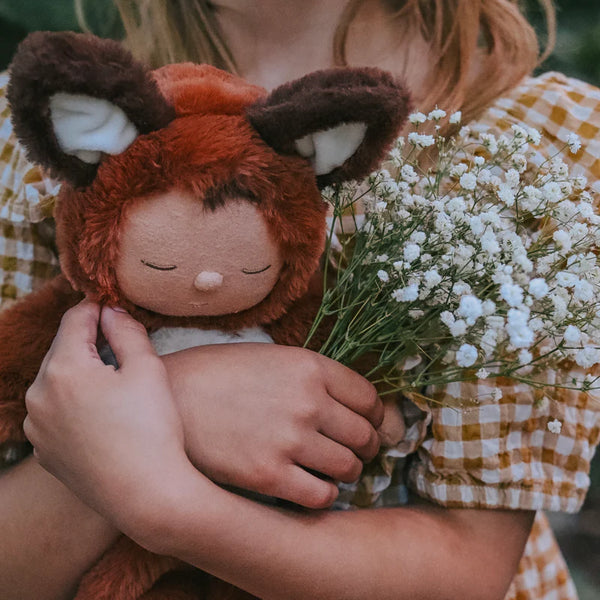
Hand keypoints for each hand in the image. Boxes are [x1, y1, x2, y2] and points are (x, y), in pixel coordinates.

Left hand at [23, 301, 196, 531]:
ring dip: (78, 372)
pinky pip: (53, 412)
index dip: (95, 307)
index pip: (74, 320)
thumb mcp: (147, 368)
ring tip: (112, 382)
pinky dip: (72, 403)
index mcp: (63, 369)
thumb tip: (109, 312)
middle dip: (87, 341)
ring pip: (55, 382)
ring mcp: (37, 427)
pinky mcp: (43, 452)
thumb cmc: (151, 429)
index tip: (111, 304)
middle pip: (62, 350)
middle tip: (118, 341)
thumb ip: (126, 331)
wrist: (146, 495)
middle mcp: (38, 396)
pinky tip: (101, 413)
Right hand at [162, 343, 382, 508]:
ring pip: (348, 468)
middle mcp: (307, 401)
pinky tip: (310, 486)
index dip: (375, 415)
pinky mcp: (269, 476)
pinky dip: (324, 494)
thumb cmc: (216, 374)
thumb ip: (311, 377)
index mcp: (310, 366)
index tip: (368, 424)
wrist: (168, 400)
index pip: (369, 398)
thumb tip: (349, 403)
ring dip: (347, 472)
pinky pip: (320, 496)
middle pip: (365, 435)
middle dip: (365, 446)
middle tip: (354, 451)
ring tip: (332, 469)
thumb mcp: (270, 357)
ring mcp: (289, 440)